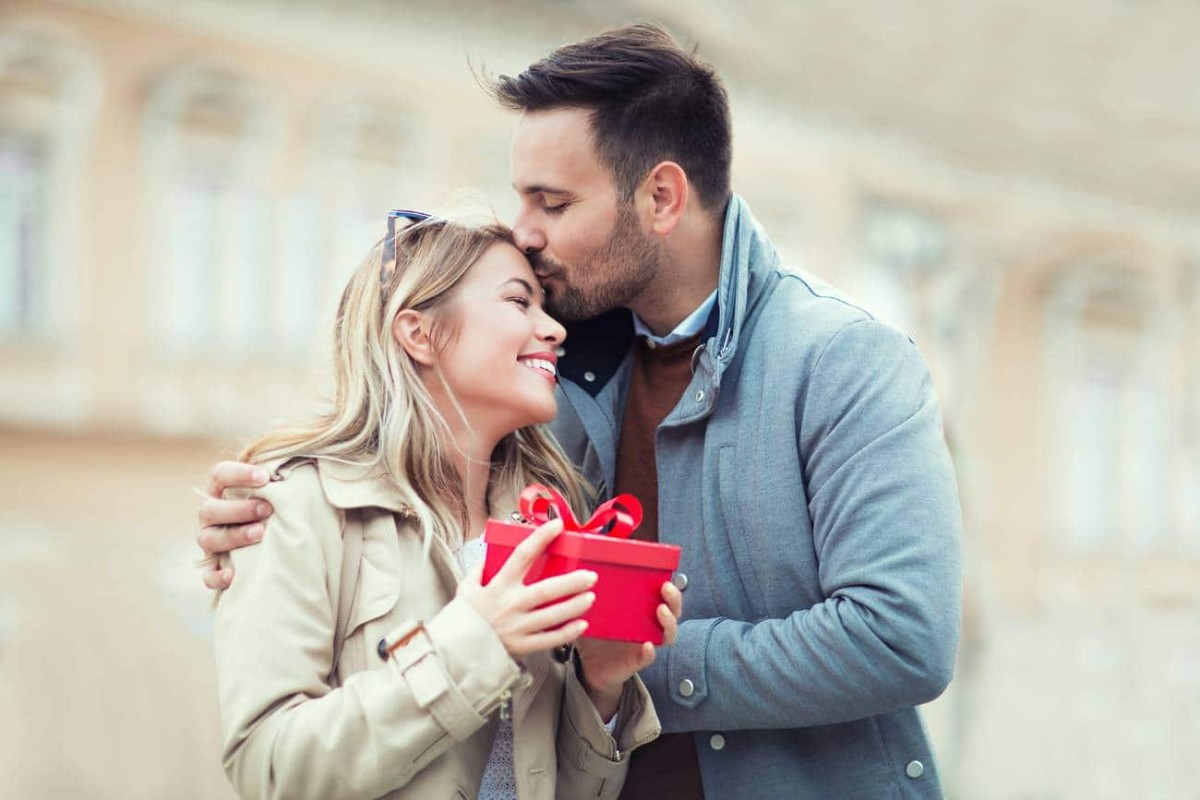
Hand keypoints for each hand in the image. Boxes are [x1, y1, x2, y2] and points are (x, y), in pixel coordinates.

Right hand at [196, 461, 272, 589]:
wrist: (273, 542)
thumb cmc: (275, 506)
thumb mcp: (277, 486)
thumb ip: (282, 468)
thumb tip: (301, 440)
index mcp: (221, 490)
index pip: (219, 474)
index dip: (238, 474)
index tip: (265, 477)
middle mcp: (210, 515)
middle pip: (210, 509)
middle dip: (238, 508)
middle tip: (267, 508)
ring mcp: (209, 541)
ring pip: (209, 539)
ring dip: (234, 536)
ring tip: (261, 533)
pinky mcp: (213, 569)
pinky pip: (207, 576)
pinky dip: (217, 576)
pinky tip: (234, 575)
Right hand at [456, 518, 597, 658]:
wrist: (456, 651)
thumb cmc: (464, 617)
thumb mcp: (466, 588)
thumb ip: (480, 570)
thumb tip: (491, 555)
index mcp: (498, 586)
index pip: (522, 555)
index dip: (540, 538)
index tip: (557, 525)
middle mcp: (510, 605)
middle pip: (546, 591)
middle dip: (571, 582)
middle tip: (590, 576)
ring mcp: (518, 627)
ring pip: (552, 616)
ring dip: (574, 606)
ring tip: (591, 596)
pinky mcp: (522, 646)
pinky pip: (549, 640)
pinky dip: (567, 633)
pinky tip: (582, 625)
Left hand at [575, 581, 683, 719]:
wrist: (591, 667)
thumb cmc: (595, 635)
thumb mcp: (591, 612)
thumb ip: (585, 597)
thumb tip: (571, 576)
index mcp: (641, 610)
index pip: (663, 595)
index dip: (670, 586)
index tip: (664, 575)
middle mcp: (649, 625)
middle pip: (672, 611)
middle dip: (674, 599)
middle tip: (666, 587)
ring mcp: (646, 643)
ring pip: (668, 634)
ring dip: (668, 622)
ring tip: (661, 611)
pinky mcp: (638, 661)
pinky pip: (649, 657)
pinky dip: (649, 652)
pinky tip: (647, 646)